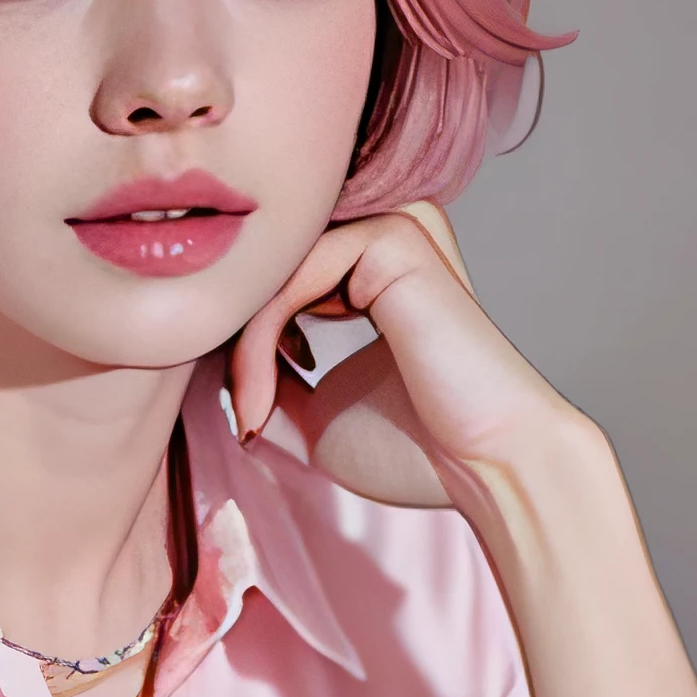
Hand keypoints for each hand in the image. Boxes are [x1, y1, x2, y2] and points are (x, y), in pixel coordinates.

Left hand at [229, 203, 588, 512]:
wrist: (489, 468)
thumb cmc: (417, 450)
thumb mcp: (314, 413)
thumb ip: (267, 378)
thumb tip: (207, 362)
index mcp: (376, 268)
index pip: (277, 278)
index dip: (240, 341)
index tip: (245, 413)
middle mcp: (385, 237)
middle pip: (269, 267)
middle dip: (235, 342)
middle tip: (243, 414)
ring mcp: (394, 228)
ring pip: (274, 269)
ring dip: (245, 346)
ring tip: (253, 413)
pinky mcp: (394, 238)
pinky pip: (292, 274)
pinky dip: (261, 340)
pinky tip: (263, 398)